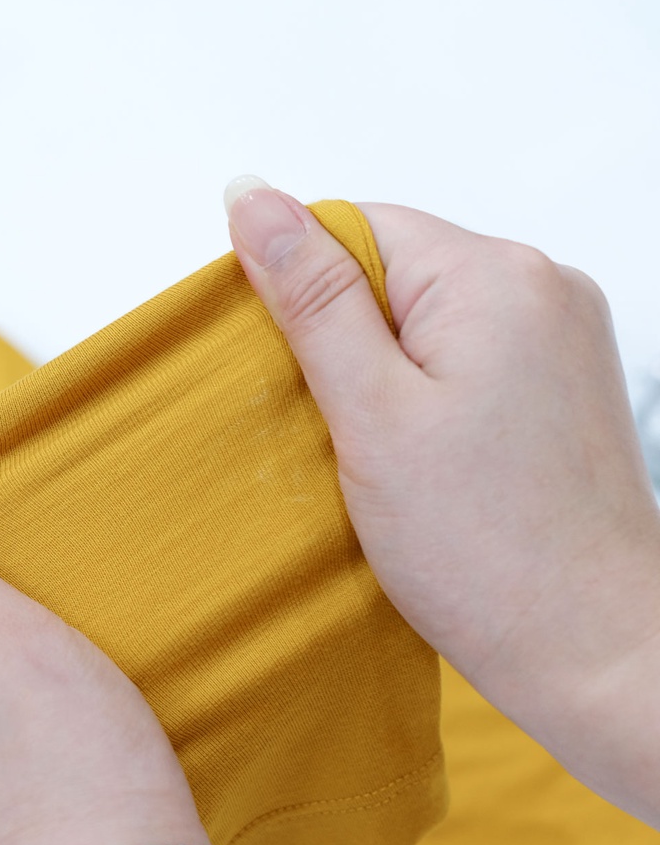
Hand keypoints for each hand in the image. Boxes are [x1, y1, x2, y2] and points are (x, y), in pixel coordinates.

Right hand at [225, 178, 659, 818]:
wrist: (590, 645)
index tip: (292, 373)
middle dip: (345, 341)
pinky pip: (466, 356)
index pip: (357, 228)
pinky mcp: (561, 383)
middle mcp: (542, 286)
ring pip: (427, 318)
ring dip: (383, 373)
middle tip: (340, 429)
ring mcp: (561, 335)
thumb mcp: (371, 414)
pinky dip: (425, 394)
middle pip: (394, 271)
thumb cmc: (485, 548)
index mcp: (493, 276)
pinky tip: (421, 457)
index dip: (302, 294)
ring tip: (384, 454)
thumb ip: (312, 298)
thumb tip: (254, 198)